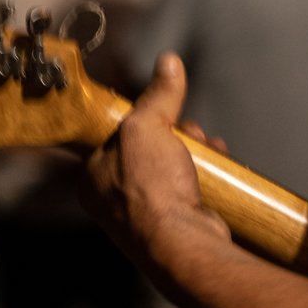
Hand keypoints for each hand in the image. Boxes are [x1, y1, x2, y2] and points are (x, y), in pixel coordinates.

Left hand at [80, 52, 229, 272]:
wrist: (183, 245)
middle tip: (186, 131)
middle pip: (146, 150)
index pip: (113, 135)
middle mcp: (112, 200)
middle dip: (173, 135)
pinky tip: (216, 165)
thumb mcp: (148, 126)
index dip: (140, 118)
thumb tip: (168, 62)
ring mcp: (143, 216)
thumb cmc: (152, 190)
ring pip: (170, 168)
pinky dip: (203, 174)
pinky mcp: (173, 225)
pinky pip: (187, 188)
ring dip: (192, 152)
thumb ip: (158, 94)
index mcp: (91, 177)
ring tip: (205, 146)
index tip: (158, 111)